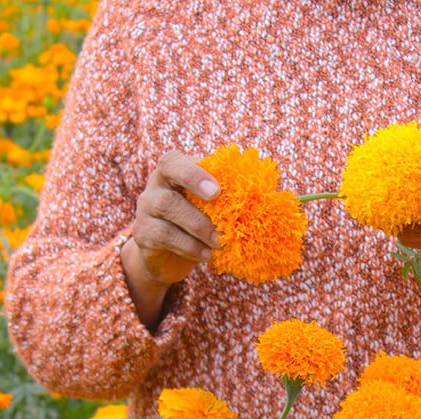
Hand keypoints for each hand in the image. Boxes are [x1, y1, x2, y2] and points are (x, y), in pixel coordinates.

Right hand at [120, 150, 219, 329]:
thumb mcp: (212, 206)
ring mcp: (146, 210)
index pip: (174, 161)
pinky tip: (207, 255)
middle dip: (196, 191)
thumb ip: (231, 195)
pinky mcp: (143, 235)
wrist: (166, 255)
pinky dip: (189, 246)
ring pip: (167, 209)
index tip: (217, 190)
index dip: (195, 172)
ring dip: (198, 225)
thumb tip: (277, 195)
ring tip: (220, 240)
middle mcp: (155, 186)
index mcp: (173, 172)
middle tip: (221, 209)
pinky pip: (164, 236)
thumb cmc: (197, 222)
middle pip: (168, 180)